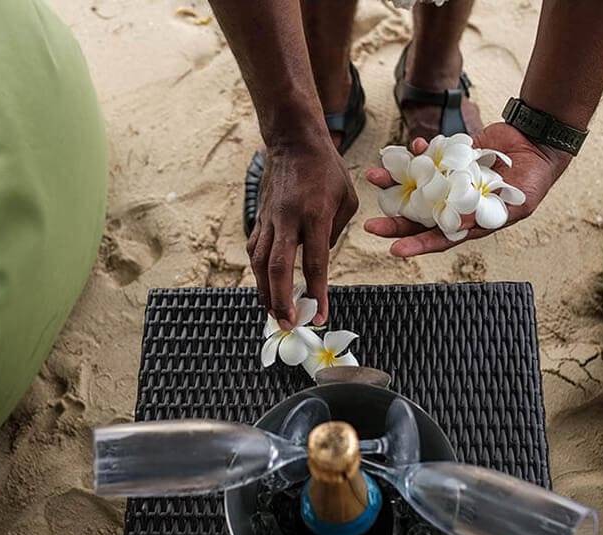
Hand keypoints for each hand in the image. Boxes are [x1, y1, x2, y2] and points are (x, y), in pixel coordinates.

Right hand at [248, 140, 357, 328]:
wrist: (293, 142)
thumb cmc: (327, 170)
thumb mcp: (347, 200)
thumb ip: (335, 234)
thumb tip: (320, 260)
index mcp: (315, 214)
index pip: (314, 263)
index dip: (316, 293)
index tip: (319, 315)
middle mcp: (288, 219)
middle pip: (277, 267)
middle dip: (281, 300)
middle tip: (288, 323)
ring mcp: (269, 219)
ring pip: (259, 263)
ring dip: (265, 292)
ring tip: (274, 314)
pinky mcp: (260, 218)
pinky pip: (255, 251)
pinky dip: (259, 274)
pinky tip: (264, 288)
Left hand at [363, 123, 572, 256]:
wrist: (537, 144)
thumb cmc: (533, 182)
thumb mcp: (514, 204)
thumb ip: (486, 214)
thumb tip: (456, 224)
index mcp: (467, 222)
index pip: (437, 238)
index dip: (416, 245)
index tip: (394, 249)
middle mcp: (453, 204)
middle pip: (417, 215)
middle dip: (393, 219)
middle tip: (370, 224)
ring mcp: (449, 180)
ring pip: (415, 184)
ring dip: (394, 181)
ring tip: (374, 176)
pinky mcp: (449, 158)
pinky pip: (427, 156)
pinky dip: (417, 151)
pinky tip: (410, 146)